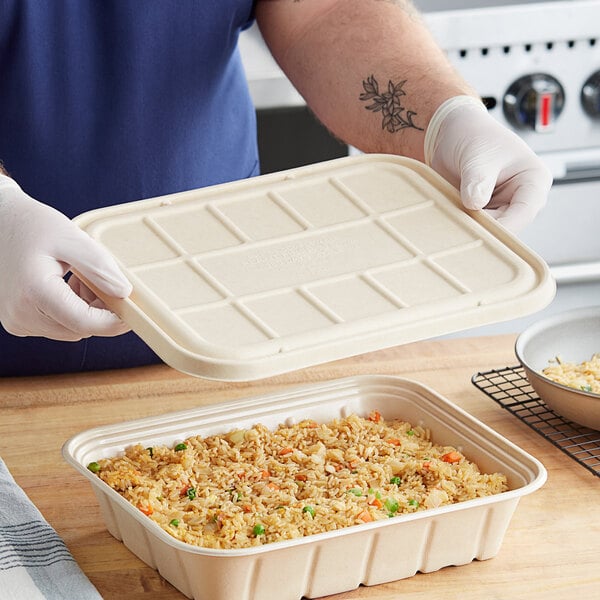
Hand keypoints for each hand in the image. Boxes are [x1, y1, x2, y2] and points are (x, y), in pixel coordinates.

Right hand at [0, 176, 131, 340]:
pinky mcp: (18, 322)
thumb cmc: (33, 226)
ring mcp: (17, 321)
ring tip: (80, 278)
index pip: (85, 323)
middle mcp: (21, 314)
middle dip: (100, 310)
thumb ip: (100, 266)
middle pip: (80, 328)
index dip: (114, 322)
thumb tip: (124, 293)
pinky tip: (68, 286)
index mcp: (34, 292)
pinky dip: (71, 310)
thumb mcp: (72, 237)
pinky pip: (58, 325)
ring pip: (71, 329)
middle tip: (102, 279)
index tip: (133, 311)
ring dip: (86, 310)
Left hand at [424, 96, 552, 232]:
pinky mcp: (483, 214)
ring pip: (490, 231)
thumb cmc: (473, 136)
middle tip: (459, 227)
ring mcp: (501, 208)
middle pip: (507, 226)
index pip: (525, 212)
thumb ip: (477, 180)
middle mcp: (521, 198)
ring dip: (471, 228)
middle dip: (484, 229)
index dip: (505, 226)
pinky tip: (449, 219)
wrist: (452, 135)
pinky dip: (462, 226)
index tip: (483, 233)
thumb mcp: (476, 156)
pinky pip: (475, 228)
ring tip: (452, 218)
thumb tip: (475, 204)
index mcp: (533, 180)